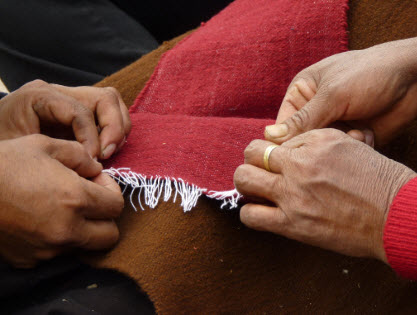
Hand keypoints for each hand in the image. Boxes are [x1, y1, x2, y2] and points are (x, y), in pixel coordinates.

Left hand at [0, 80, 130, 158]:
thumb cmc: (1, 143)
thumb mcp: (19, 149)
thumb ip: (55, 153)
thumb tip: (91, 162)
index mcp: (40, 96)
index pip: (80, 111)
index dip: (92, 138)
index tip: (92, 162)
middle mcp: (60, 92)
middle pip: (105, 98)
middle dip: (114, 128)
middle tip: (107, 154)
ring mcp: (72, 99)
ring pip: (112, 103)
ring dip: (118, 129)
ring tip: (109, 152)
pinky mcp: (79, 110)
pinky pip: (108, 113)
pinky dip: (114, 131)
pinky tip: (105, 150)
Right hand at [0, 135, 123, 267]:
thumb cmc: (4, 163)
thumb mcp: (45, 145)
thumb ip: (81, 156)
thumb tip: (97, 170)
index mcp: (76, 199)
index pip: (117, 206)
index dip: (111, 191)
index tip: (96, 181)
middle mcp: (66, 230)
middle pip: (110, 235)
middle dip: (106, 217)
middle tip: (89, 199)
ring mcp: (47, 249)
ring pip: (85, 245)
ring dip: (84, 228)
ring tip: (64, 207)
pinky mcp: (30, 260)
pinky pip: (57, 252)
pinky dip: (58, 239)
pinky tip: (42, 219)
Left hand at [234, 129, 415, 261]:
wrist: (396, 215)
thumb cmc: (377, 179)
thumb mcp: (348, 144)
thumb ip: (315, 141)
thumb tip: (288, 146)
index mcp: (314, 142)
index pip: (274, 141)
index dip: (274, 151)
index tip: (279, 162)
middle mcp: (299, 165)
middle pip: (250, 153)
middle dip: (251, 160)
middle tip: (258, 170)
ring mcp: (293, 195)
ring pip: (243, 179)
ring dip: (245, 183)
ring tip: (255, 189)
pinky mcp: (292, 224)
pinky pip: (251, 216)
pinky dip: (249, 212)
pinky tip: (259, 211)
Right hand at [264, 38, 416, 145]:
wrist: (415, 77)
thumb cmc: (370, 73)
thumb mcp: (332, 94)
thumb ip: (302, 119)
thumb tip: (269, 137)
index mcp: (301, 95)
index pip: (282, 126)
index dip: (283, 143)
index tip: (289, 157)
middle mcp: (314, 112)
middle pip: (301, 141)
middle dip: (316, 144)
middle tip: (332, 138)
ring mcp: (334, 125)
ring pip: (322, 151)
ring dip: (338, 145)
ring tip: (356, 131)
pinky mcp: (351, 137)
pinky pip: (342, 153)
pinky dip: (355, 147)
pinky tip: (367, 133)